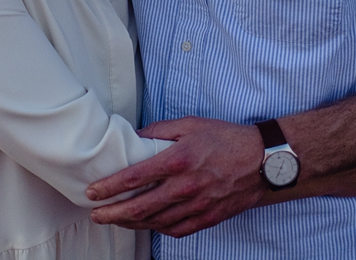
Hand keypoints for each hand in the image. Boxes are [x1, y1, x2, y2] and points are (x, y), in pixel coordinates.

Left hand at [86, 117, 265, 236]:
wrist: (262, 162)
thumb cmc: (226, 139)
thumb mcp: (191, 124)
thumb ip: (159, 130)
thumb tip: (135, 138)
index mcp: (178, 160)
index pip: (134, 177)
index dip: (110, 187)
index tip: (93, 192)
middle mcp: (185, 187)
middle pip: (140, 206)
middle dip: (113, 213)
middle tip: (96, 214)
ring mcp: (196, 206)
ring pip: (155, 222)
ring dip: (131, 223)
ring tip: (115, 220)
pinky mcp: (207, 219)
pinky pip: (175, 230)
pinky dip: (156, 229)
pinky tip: (146, 224)